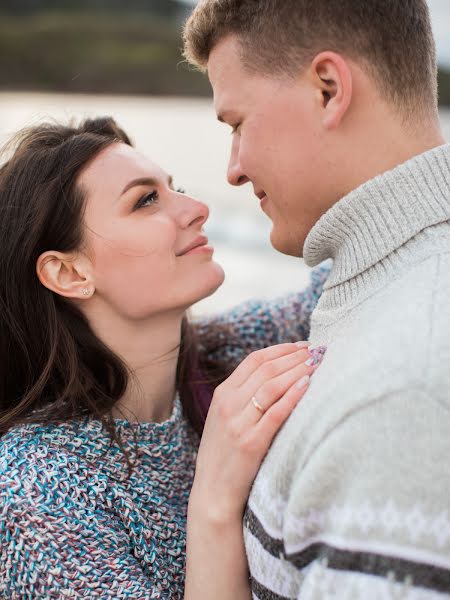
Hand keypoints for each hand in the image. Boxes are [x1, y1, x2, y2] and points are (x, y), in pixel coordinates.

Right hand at [189, 342, 325, 523]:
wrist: (212, 494)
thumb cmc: (225, 456)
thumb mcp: (225, 419)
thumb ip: (243, 397)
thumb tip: (277, 376)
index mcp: (222, 394)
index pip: (254, 360)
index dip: (281, 349)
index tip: (303, 345)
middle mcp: (228, 404)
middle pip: (266, 369)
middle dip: (295, 356)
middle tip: (318, 351)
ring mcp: (237, 423)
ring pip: (272, 386)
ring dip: (298, 371)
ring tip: (318, 363)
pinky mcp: (250, 443)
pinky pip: (275, 413)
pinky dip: (293, 396)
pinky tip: (308, 386)